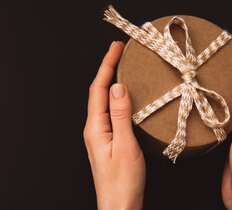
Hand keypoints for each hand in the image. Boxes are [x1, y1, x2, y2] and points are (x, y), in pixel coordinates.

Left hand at [84, 41, 145, 209]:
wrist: (120, 206)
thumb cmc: (123, 182)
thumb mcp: (125, 146)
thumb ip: (120, 115)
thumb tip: (118, 86)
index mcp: (95, 128)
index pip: (98, 89)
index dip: (107, 66)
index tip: (116, 48)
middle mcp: (95, 129)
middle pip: (99, 92)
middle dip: (108, 68)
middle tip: (120, 51)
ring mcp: (101, 134)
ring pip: (105, 101)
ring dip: (112, 81)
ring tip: (122, 66)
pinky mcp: (109, 140)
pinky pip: (111, 111)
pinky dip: (118, 97)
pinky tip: (126, 95)